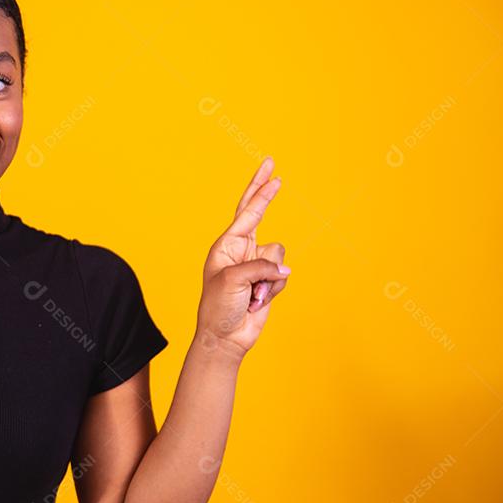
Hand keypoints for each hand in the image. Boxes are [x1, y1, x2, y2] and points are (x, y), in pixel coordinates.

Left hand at [195, 156, 289, 355]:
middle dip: (264, 190)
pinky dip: (273, 289)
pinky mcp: (267, 279)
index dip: (261, 192)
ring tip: (251, 295)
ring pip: (279, 255)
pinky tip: (258, 302)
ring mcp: (255, 264)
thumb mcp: (233, 281)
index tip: (274, 175)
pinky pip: (282, 276)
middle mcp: (241, 250)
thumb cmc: (219, 307)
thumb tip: (284, 268)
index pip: (247, 212)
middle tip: (272, 165)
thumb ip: (260, 266)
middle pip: (257, 213)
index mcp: (226, 245)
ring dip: (269, 278)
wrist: (225, 337)